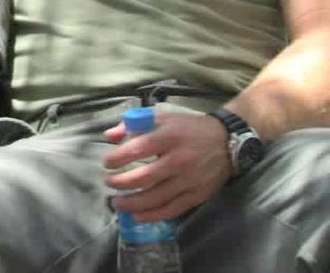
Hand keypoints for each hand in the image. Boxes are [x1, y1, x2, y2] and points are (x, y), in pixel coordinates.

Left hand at [103, 110, 230, 221]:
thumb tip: (109, 136)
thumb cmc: (189, 128)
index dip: (118, 158)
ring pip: (157, 197)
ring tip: (117, 203)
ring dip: (133, 203)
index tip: (106, 163)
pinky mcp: (198, 195)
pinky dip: (153, 215)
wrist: (228, 141)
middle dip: (122, 183)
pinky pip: (173, 209)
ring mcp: (189, 180)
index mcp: (169, 137)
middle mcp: (179, 160)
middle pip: (145, 177)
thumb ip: (133, 124)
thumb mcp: (162, 118)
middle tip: (109, 183)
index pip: (138, 149)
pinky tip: (138, 216)